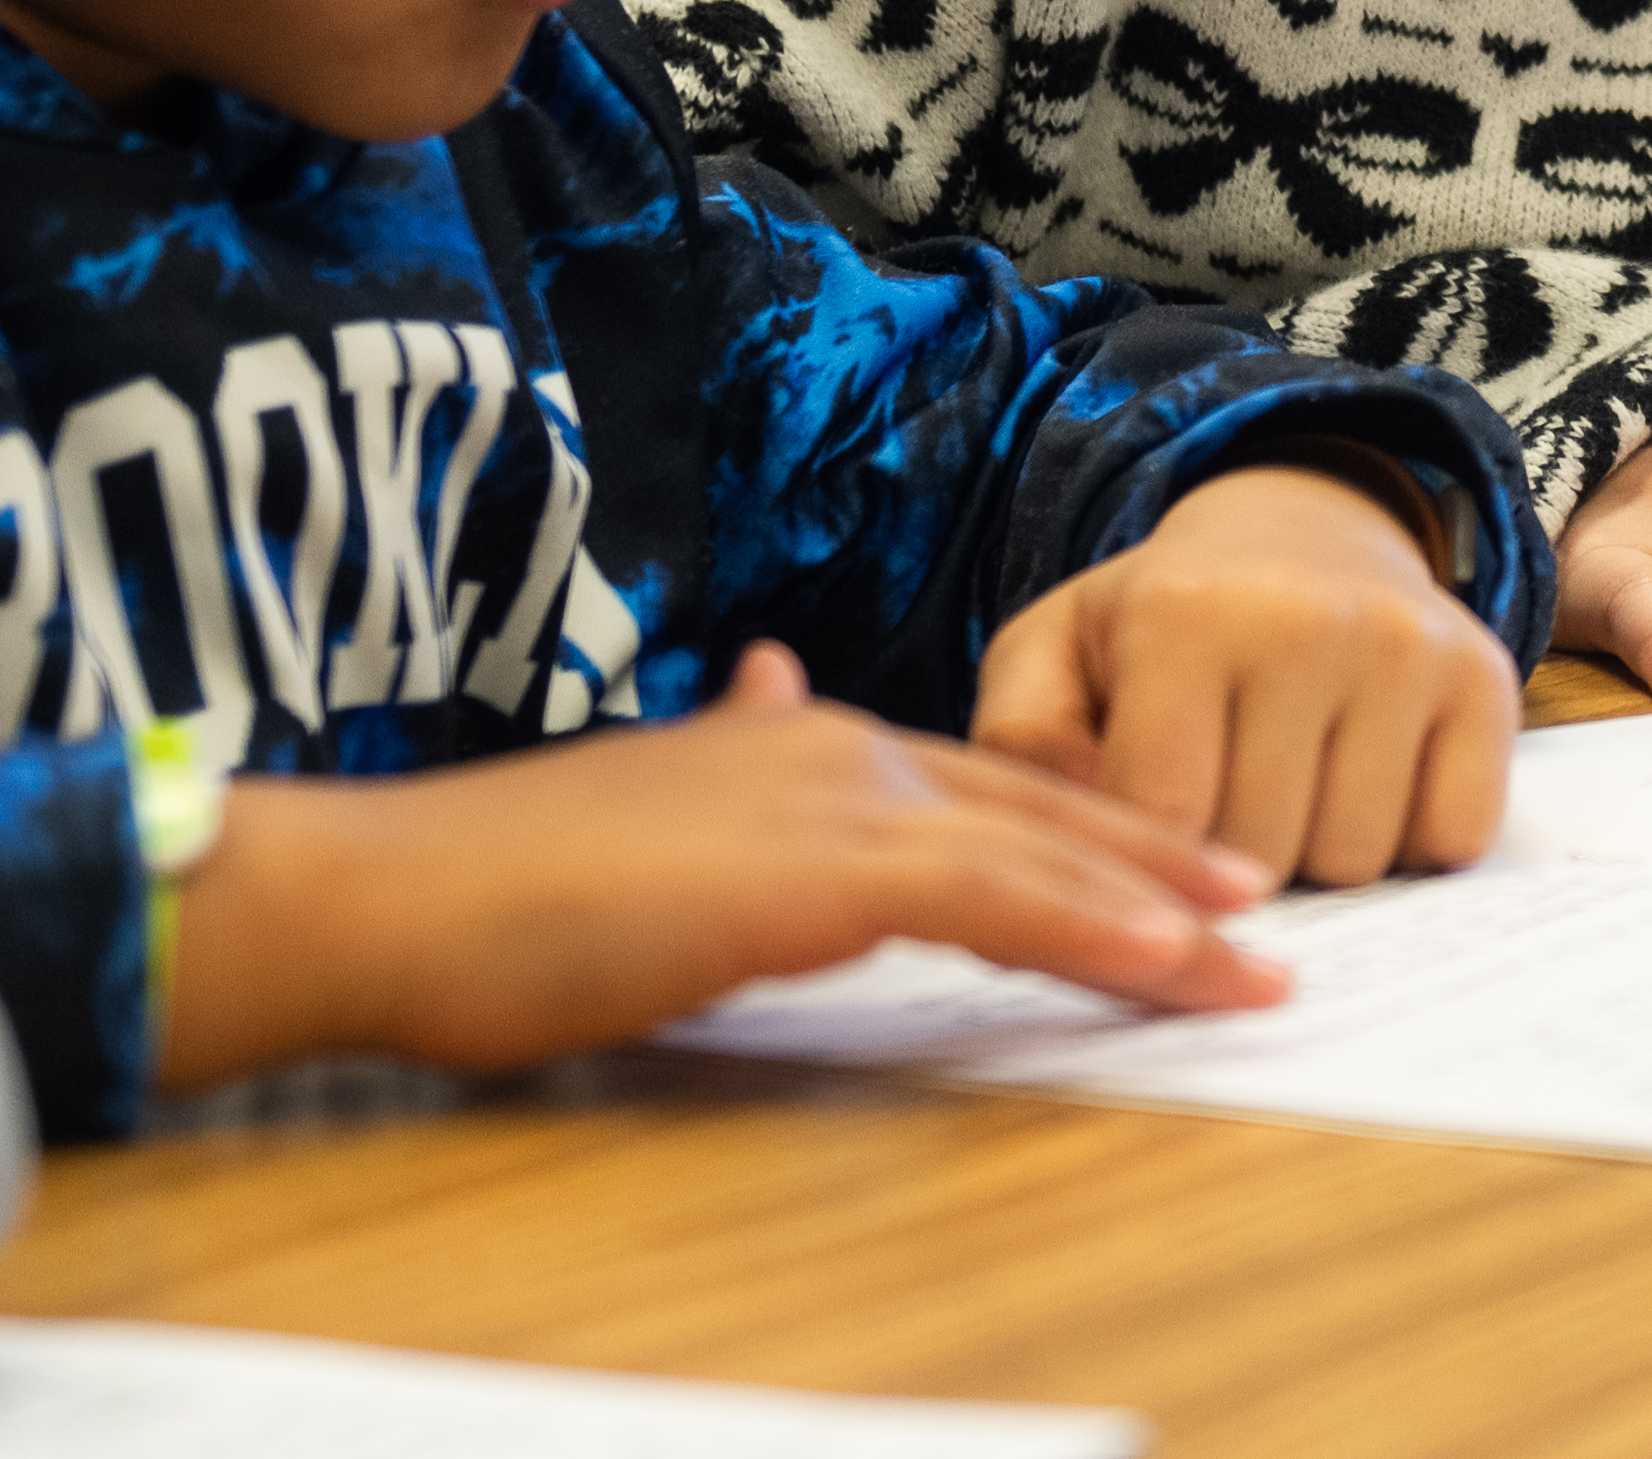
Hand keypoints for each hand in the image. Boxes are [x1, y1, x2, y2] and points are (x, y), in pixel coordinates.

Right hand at [155, 640, 1281, 1089]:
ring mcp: (829, 799)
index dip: (1090, 829)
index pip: (985, 789)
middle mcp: (834, 747)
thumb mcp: (643, 813)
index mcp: (799, 743)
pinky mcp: (814, 869)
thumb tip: (778, 686)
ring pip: (1043, 852)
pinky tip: (1165, 961)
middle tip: (1260, 914)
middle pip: (1041, 809)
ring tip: (1253, 964)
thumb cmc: (493, 889)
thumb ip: (733, 764)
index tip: (1179, 876)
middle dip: (1161, 862)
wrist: (391, 894)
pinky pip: (994, 896)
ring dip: (1162, 911)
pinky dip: (1093, 926)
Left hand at [971, 457, 1517, 891]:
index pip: (1167, 824)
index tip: (1143, 839)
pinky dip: (1411, 839)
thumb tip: (1071, 850)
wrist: (1301, 533)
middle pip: (1267, 857)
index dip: (1150, 862)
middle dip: (1235, 863)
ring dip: (1322, 856)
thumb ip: (1025, 745)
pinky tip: (1368, 777)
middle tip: (1225, 795)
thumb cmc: (1161, 623)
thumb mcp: (1055, 655)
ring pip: (1362, 861)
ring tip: (1293, 781)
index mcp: (1185, 614)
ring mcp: (1409, 647)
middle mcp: (1309, 620)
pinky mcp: (1486, 677)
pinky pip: (1454, 839)